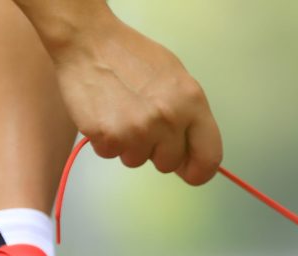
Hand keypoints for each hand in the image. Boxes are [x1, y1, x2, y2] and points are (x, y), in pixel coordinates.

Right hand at [39, 8, 222, 184]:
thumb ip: (188, 117)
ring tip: (121, 111)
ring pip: (137, 161)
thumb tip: (190, 155)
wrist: (88, 41)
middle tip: (141, 121)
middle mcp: (169, 119)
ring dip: (128, 144)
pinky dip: (106, 140)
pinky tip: (105, 113)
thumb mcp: (176, 79)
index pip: (209, 157)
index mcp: (192, 103)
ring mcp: (138, 130)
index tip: (189, 172)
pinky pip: (111, 154)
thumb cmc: (132, 57)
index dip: (199, 171)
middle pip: (168, 164)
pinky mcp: (109, 136)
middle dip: (155, 150)